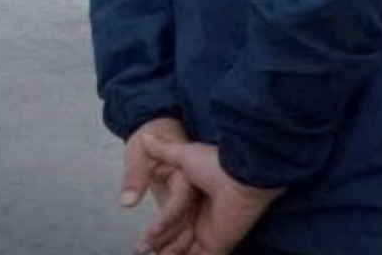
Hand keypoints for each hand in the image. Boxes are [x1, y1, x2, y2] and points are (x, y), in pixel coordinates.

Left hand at [120, 118, 199, 254]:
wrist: (163, 124)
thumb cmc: (155, 132)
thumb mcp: (139, 153)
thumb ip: (135, 176)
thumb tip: (127, 201)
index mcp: (187, 171)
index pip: (182, 199)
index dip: (168, 217)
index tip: (152, 233)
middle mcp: (195, 185)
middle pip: (190, 217)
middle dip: (171, 239)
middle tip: (147, 250)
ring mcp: (193, 194)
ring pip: (189, 224)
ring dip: (172, 242)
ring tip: (153, 253)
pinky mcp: (186, 200)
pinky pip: (184, 223)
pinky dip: (174, 237)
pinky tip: (162, 250)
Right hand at [140, 140, 282, 254]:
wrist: (242, 175)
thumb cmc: (217, 164)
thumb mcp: (184, 154)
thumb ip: (164, 150)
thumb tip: (146, 137)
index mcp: (196, 200)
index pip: (172, 222)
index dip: (156, 231)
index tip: (139, 241)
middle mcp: (204, 217)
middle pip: (176, 239)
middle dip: (156, 245)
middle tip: (139, 249)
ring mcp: (213, 232)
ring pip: (184, 251)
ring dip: (166, 252)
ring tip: (144, 252)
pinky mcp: (219, 243)